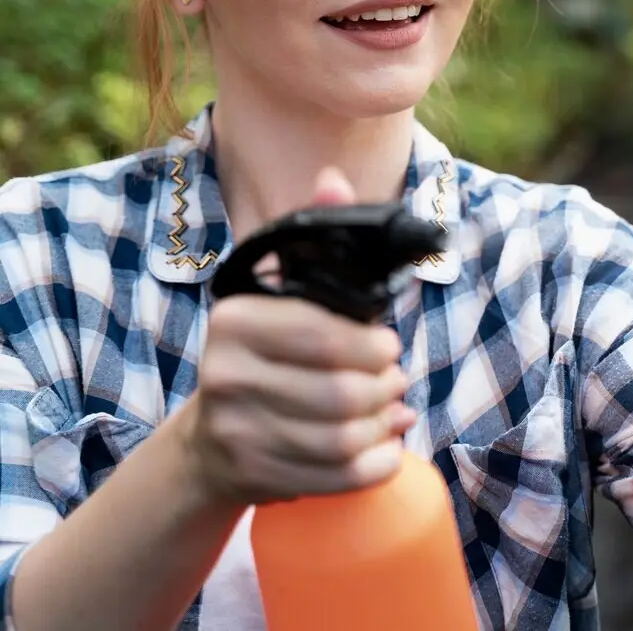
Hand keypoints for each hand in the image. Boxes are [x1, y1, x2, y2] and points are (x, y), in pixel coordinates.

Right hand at [182, 168, 417, 505]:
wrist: (215, 438)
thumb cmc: (274, 353)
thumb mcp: (292, 291)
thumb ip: (318, 235)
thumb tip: (332, 179)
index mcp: (236, 319)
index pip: (326, 334)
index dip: (374, 345)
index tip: (388, 345)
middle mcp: (224, 373)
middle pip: (342, 392)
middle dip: (386, 388)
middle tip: (395, 382)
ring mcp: (234, 429)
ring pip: (344, 437)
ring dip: (384, 427)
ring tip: (392, 413)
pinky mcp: (251, 475)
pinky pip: (337, 476)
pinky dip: (376, 464)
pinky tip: (385, 448)